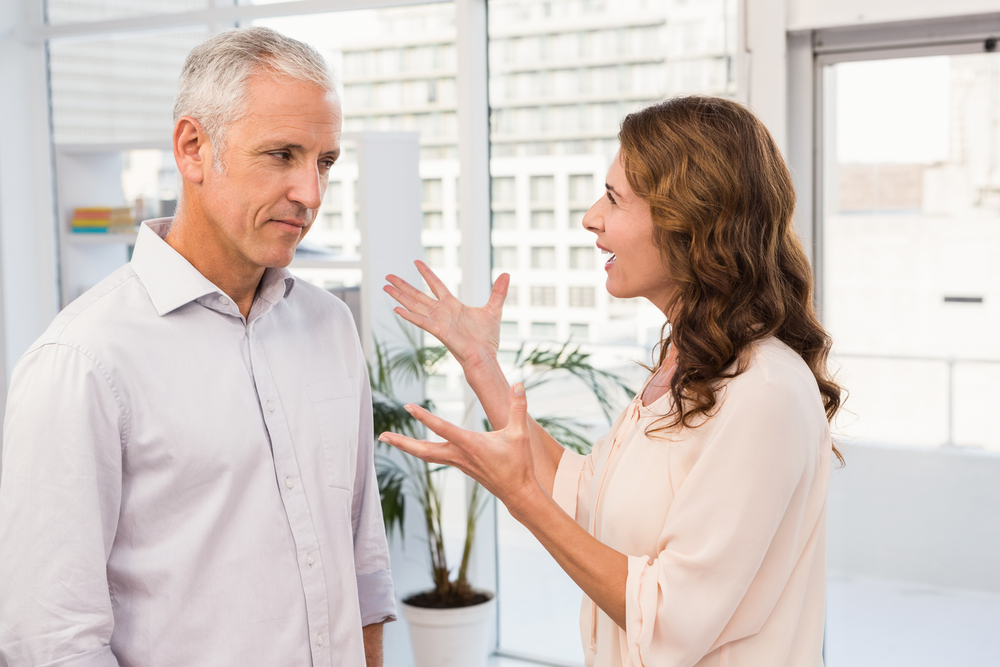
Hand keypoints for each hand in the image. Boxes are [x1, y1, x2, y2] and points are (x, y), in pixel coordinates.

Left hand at [378, 383, 539, 514]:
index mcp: (471, 445)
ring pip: (426, 455)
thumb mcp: (520, 434)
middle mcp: (460, 455)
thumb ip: (518, 408)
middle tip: (382, 436)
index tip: (408, 407)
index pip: (443, 428)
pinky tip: (414, 447)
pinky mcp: (460, 466)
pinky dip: (421, 451)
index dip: (425, 417)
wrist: (517, 492)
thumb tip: (520, 384)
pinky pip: (434, 457)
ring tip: (389, 439)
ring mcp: (458, 463)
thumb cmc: (518, 464)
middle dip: (402, 443)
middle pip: (424, 450)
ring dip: (407, 447)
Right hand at [384, 261, 508, 368]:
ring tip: (385, 287)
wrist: (485, 356)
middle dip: (403, 285)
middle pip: (417, 294)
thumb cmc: (487, 338)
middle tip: (388, 275)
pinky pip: (421, 322)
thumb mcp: (494, 308)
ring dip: (400, 296)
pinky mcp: (438, 331)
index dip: (426, 273)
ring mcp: (438, 321)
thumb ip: (498, 291)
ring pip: (414, 305)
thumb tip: (507, 274)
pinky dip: (409, 316)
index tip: (416, 261)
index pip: (435, 284)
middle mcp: (441, 312)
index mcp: (452, 305)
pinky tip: (396, 309)